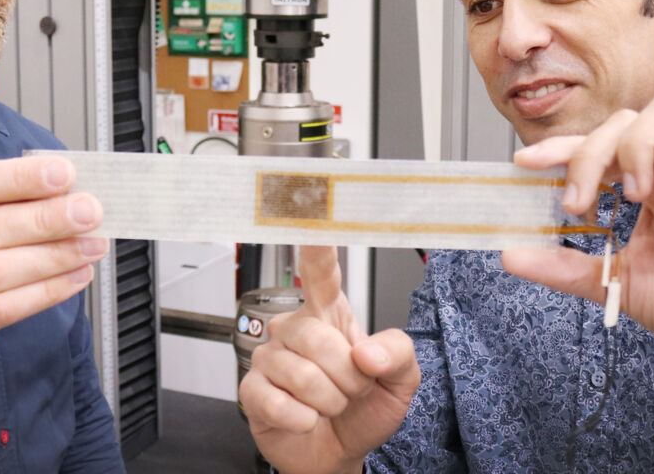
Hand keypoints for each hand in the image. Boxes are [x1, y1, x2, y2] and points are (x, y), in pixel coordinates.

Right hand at [239, 246, 419, 473]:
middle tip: (352, 389)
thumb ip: (397, 354)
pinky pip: (279, 401)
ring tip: (330, 404)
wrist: (338, 453)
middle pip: (320, 339)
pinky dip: (303, 419)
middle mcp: (295, 328)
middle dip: (348, 378)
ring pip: (303, 375)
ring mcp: (270, 358)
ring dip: (329, 401)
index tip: (307, 204)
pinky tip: (306, 418)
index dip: (315, 243)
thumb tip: (365, 352)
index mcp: (329, 313)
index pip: (320, 270)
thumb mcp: (401, 381)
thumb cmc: (364, 408)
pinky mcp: (252, 389)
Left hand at [505, 93, 653, 371]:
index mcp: (639, 187)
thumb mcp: (614, 283)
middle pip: (623, 122)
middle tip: (578, 202)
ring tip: (634, 195)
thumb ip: (565, 268)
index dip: (560, 147)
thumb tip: (509, 255)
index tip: (524, 162)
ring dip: (637, 146)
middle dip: (590, 153)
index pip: (594, 146)